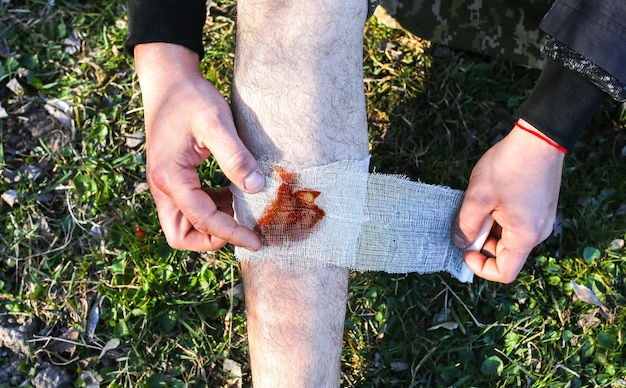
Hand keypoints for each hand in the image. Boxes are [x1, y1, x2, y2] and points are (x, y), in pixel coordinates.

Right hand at [134, 43, 262, 251]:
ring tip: (241, 211)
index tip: (258, 241)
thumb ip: (235, 156)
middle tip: (242, 229)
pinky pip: (188, 207)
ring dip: (210, 225)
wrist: (168, 78)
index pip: (202, 220)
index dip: (232, 233)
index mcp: (169, 177)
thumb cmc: (190, 97)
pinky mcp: (171, 177)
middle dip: (211, 239)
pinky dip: (209, 210)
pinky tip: (231, 194)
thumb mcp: (216, 122)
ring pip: (182, 224)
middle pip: (179, 235)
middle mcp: (161, 186)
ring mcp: (164, 183)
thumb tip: (256, 188)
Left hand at [452, 119, 564, 282]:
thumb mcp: (478, 197)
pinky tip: (488, 196)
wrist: (539, 138)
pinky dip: (497, 217)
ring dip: (487, 227)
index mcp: (525, 236)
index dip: (480, 267)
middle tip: (466, 219)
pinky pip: (514, 223)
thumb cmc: (510, 166)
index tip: (465, 249)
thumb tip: (460, 243)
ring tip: (477, 203)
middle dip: (481, 242)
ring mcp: (540, 220)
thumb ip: (466, 225)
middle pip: (505, 254)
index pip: (504, 272)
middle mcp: (538, 233)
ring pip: (507, 236)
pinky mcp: (538, 208)